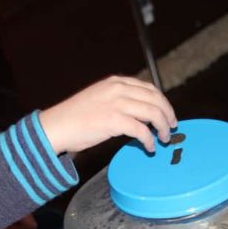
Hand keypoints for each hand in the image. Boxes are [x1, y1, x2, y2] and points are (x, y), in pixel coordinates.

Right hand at [39, 76, 176, 153]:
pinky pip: (142, 130)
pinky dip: (149, 140)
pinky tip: (149, 147)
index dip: (162, 102)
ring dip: (162, 127)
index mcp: (116, 82)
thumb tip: (140, 114)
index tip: (168, 114)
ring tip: (163, 139)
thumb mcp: (99, 98)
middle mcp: (118, 89)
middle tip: (171, 127)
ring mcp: (117, 103)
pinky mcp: (114, 120)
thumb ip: (119, 100)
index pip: (149, 88)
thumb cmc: (74, 117)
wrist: (56, 126)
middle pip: (156, 99)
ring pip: (153, 113)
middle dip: (168, 114)